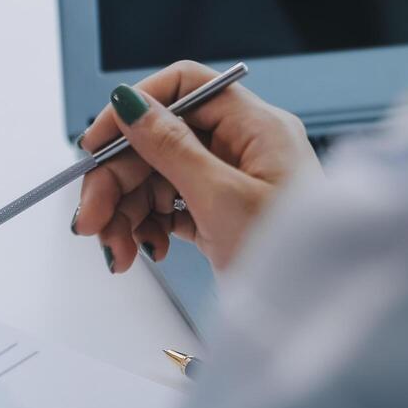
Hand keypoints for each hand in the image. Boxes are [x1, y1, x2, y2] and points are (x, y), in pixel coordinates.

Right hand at [73, 60, 319, 271]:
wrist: (316, 318)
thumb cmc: (294, 259)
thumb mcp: (224, 198)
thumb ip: (171, 148)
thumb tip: (130, 104)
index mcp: (256, 128)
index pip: (183, 89)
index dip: (133, 110)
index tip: (95, 145)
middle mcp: (243, 148)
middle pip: (159, 141)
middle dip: (118, 181)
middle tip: (91, 220)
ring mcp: (231, 184)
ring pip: (158, 179)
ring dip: (126, 213)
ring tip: (119, 252)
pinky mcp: (221, 217)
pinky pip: (170, 209)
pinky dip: (149, 228)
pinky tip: (145, 250)